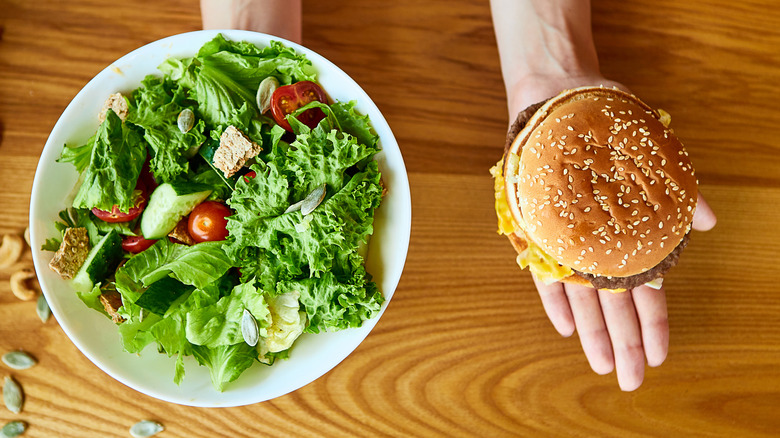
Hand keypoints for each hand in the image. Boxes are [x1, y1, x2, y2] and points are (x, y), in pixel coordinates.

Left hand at [515, 76, 717, 390]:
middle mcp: (600, 243)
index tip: (660, 357)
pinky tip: (564, 327)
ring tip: (603, 365)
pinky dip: (555, 298)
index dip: (654, 325)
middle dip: (626, 343)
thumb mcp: (654, 156)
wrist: (561, 99)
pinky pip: (546, 273)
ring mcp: (568, 240)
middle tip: (630, 380)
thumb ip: (680, 194)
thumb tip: (709, 224)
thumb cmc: (611, 126)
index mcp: (631, 233)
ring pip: (584, 297)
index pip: (647, 290)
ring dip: (593, 332)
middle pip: (616, 305)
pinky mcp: (537, 231)